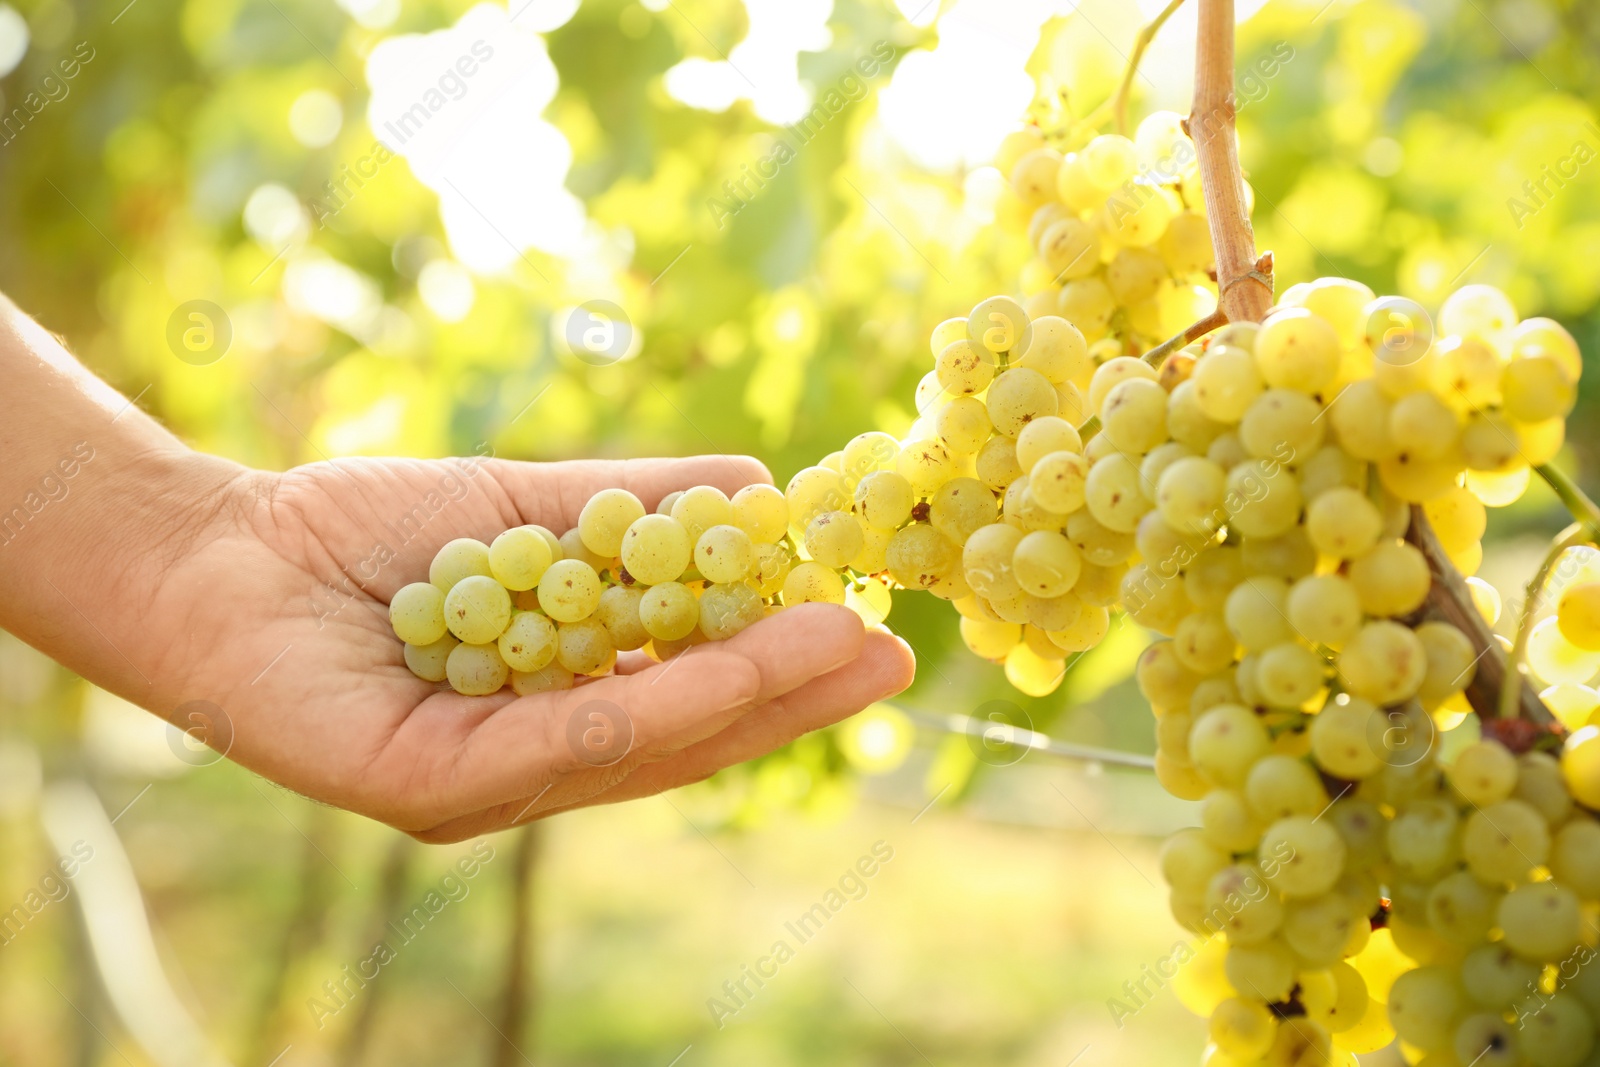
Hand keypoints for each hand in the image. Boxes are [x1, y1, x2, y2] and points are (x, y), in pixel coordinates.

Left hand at [144, 453, 915, 841]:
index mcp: (557, 709)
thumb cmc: (370, 534)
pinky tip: (729, 662)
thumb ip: (637, 511)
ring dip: (748, 697)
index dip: (782, 670)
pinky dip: (654, 702)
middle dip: (792, 698)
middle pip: (684, 741)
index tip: (868, 627)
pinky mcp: (430, 788)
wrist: (219, 549)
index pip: (688, 700)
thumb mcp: (532, 510)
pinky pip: (560, 745)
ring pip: (639, 751)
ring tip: (838, 648)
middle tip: (892, 659)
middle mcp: (530, 764)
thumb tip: (760, 492)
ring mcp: (485, 788)